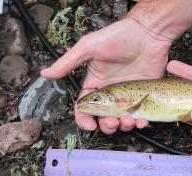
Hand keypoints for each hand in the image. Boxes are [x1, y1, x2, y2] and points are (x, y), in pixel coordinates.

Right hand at [41, 19, 171, 133]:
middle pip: (104, 118)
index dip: (84, 119)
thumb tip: (45, 73)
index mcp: (95, 84)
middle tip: (112, 122)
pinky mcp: (143, 96)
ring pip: (122, 120)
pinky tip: (141, 121)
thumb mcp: (88, 47)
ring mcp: (128, 96)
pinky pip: (141, 115)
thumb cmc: (118, 37)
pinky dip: (140, 122)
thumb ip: (68, 63)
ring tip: (129, 121)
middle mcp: (110, 94)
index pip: (85, 107)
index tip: (90, 125)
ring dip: (124, 126)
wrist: (147, 34)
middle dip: (106, 125)